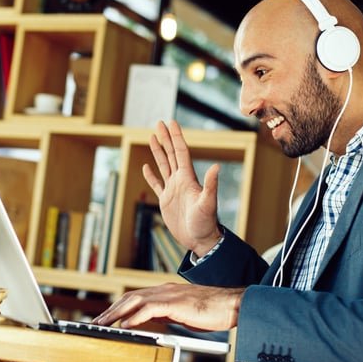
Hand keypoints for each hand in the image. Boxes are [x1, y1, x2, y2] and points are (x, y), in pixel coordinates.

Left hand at [92, 282, 243, 330]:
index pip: (135, 297)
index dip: (118, 307)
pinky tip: (126, 325)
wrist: (232, 305)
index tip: (105, 318)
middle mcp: (164, 290)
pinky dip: (135, 317)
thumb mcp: (182, 314)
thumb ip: (165, 315)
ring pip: (135, 301)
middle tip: (96, 323)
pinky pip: (150, 309)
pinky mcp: (176, 303)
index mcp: (165, 292)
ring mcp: (169, 295)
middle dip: (111, 310)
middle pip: (130, 297)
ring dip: (117, 314)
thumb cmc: (212, 311)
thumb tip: (148, 323)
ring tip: (104, 325)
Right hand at [142, 120, 220, 255]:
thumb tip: (216, 166)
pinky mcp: (166, 201)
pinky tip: (146, 167)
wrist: (200, 239)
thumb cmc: (205, 223)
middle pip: (171, 154)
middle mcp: (180, 180)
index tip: (171, 122)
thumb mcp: (208, 203)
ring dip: (158, 152)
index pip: (181, 152)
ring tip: (153, 137)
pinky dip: (151, 176)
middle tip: (159, 123)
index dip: (176, 137)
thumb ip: (210, 185)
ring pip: (164, 165)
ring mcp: (172, 190)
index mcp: (188, 178)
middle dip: (165, 138)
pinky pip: (156, 185)